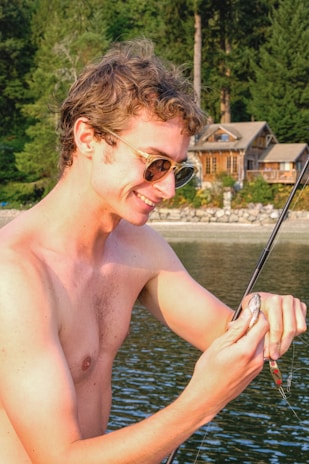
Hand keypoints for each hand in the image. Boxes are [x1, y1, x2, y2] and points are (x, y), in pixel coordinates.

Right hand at [183, 308, 268, 425]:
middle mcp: (257, 359)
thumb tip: (249, 313)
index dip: (256, 314)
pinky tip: (232, 352)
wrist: (208, 396)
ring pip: (258, 343)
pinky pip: (256, 353)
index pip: (263, 324)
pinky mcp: (255, 372)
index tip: (246, 311)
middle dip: (250, 326)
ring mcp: (257, 367)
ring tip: (229, 341)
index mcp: (247, 350)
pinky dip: (247, 347)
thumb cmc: (209, 369)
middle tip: (231, 328)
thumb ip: (237, 328)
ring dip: (248, 337)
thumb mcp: (220, 344)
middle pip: (262, 333)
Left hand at [249, 293, 306, 359]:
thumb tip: (257, 345)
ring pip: (296, 329)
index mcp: (272, 301)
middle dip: (281, 346)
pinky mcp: (301, 306)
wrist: (260, 300)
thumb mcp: (250, 318)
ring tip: (278, 349)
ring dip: (287, 342)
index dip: (274, 344)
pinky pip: (301, 326)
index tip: (269, 355)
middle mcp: (285, 299)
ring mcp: (294, 302)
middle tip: (275, 356)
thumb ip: (253, 329)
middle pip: (289, 330)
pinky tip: (282, 338)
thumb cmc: (254, 310)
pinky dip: (293, 335)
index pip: (276, 327)